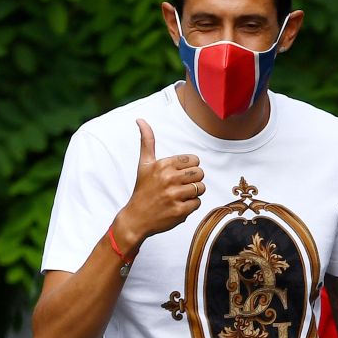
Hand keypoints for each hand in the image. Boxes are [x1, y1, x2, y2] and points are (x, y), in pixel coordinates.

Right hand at [114, 119, 204, 247]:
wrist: (136, 218)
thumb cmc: (143, 190)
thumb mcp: (144, 164)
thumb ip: (146, 141)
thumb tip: (140, 119)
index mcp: (163, 165)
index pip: (194, 160)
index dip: (190, 168)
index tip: (179, 174)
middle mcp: (169, 178)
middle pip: (200, 173)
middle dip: (194, 180)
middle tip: (181, 186)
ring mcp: (174, 195)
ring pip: (201, 188)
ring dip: (193, 193)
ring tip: (180, 196)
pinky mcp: (180, 211)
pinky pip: (198, 203)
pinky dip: (191, 206)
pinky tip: (178, 206)